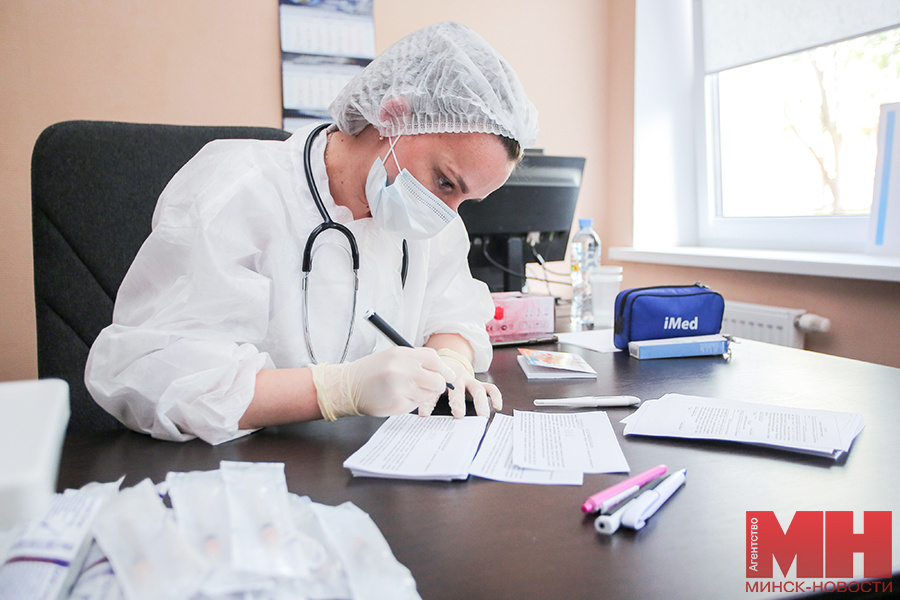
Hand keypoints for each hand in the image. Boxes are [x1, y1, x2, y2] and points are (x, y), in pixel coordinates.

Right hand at [311, 347, 455, 419]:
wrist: (347, 387)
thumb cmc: (371, 371)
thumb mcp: (392, 357)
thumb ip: (415, 360)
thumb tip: (441, 369)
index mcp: (402, 354)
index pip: (434, 359)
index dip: (443, 368)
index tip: (447, 375)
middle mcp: (402, 370)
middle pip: (437, 380)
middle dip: (438, 385)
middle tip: (432, 387)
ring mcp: (400, 388)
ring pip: (427, 395)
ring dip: (423, 394)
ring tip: (407, 390)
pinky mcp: (397, 404)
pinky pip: (415, 405)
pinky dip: (410, 403)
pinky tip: (397, 397)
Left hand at [430, 348, 501, 417]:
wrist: (447, 363)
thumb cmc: (436, 376)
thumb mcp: (428, 382)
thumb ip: (425, 396)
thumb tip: (419, 414)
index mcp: (440, 377)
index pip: (434, 390)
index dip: (429, 402)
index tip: (425, 414)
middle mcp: (456, 378)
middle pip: (457, 388)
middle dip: (458, 401)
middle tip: (458, 413)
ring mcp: (469, 380)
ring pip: (476, 389)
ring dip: (480, 402)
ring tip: (483, 415)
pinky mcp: (478, 383)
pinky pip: (490, 388)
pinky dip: (495, 396)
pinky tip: (496, 406)